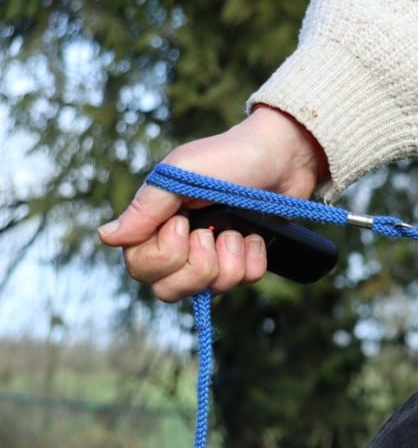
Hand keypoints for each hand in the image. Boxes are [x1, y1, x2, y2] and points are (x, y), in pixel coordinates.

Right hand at [98, 106, 327, 301]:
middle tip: (211, 234)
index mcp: (157, 224)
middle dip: (197, 268)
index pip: (140, 268)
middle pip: (169, 291)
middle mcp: (182, 245)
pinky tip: (255, 237)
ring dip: (229, 261)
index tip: (182, 224)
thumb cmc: (226, 158)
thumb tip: (106, 237)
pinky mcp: (244, 260)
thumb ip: (146, 209)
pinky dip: (253, 260)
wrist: (281, 156)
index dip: (162, 257)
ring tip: (237, 231)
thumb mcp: (180, 176)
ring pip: (210, 291)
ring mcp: (214, 255)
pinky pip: (243, 282)